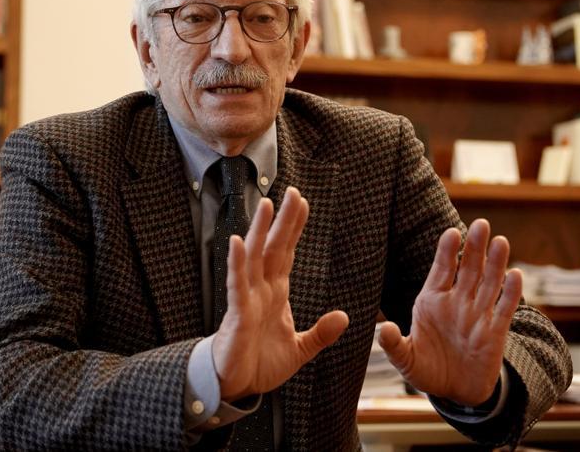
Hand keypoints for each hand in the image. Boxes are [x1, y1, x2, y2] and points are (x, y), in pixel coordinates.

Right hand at [212, 187, 349, 401]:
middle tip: (292, 191)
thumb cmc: (259, 364)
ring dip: (259, 231)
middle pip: (273, 248)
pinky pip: (236, 284)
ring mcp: (247, 299)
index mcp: (276, 294)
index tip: (302, 203)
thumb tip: (344, 317)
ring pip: (254, 258)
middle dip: (282, 221)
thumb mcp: (299, 349)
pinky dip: (236, 263)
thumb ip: (321, 333)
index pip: (286, 254)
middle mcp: (261, 290)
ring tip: (264, 205)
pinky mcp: (237, 314)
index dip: (294, 229)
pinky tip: (237, 242)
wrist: (235, 386)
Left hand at [377, 219, 521, 405]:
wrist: (454, 392)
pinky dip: (510, 292)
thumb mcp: (405, 360)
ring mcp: (477, 315)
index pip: (442, 269)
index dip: (447, 251)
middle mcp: (457, 302)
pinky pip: (504, 309)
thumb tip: (383, 329)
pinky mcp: (494, 332)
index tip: (452, 233)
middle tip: (481, 225)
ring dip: (496, 263)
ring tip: (500, 241)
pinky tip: (515, 274)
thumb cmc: (428, 370)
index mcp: (432, 301)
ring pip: (489, 283)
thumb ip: (393, 344)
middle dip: (475, 247)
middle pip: (469, 269)